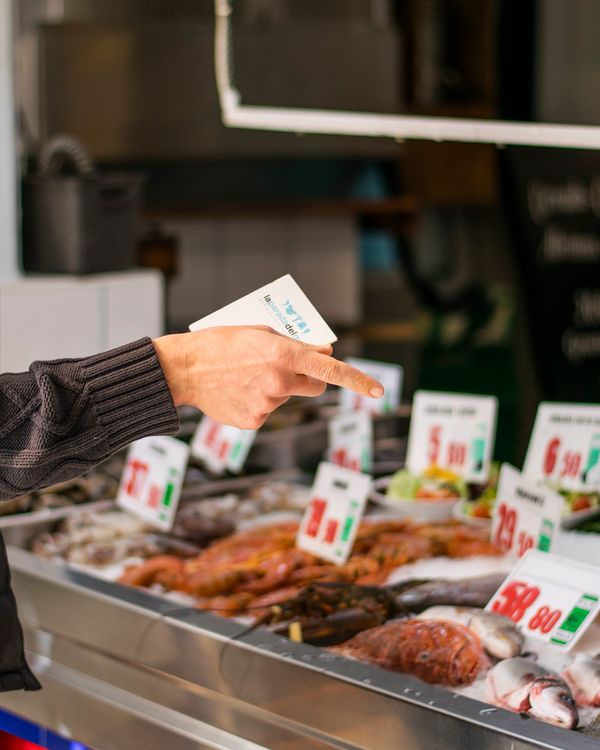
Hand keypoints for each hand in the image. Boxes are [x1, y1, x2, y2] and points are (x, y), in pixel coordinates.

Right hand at [153, 326, 383, 428]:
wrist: (184, 370)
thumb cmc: (221, 343)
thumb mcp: (260, 332)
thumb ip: (296, 344)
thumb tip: (325, 353)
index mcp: (284, 354)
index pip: (331, 369)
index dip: (358, 380)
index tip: (378, 391)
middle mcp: (280, 382)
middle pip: (316, 387)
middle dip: (309, 379)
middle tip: (286, 368)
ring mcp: (267, 405)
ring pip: (288, 397)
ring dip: (277, 388)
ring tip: (247, 377)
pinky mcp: (254, 422)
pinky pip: (268, 411)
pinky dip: (258, 402)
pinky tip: (238, 392)